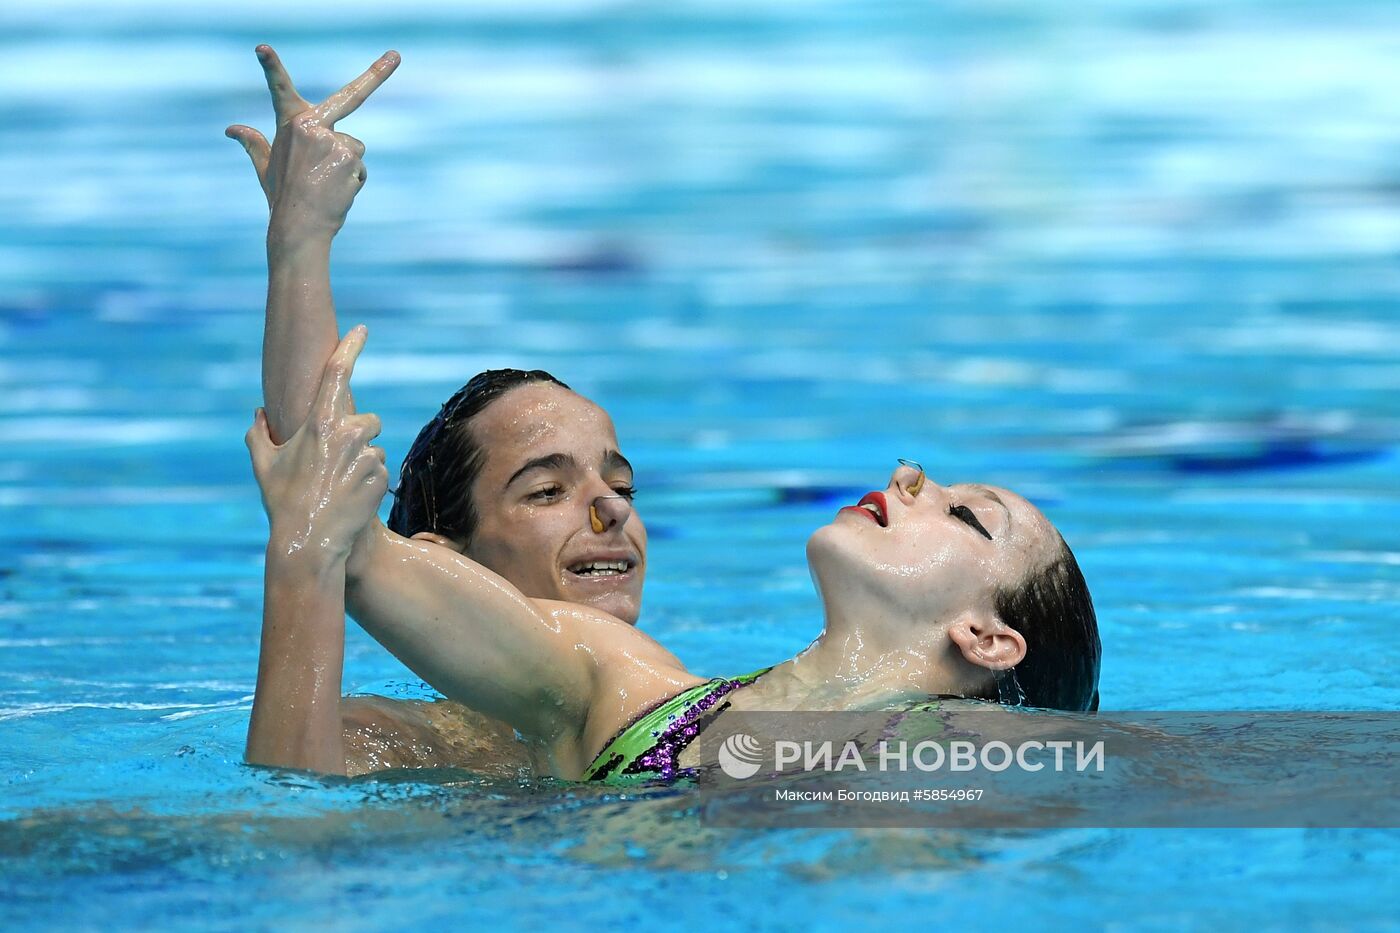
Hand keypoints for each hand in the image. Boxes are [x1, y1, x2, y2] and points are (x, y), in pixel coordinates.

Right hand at [226, 45, 399, 241]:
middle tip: (396, 55)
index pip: (280, 90)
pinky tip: (336, 191)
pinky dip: (353, 179)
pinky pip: (360, 167)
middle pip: (351, 97)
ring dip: (347, 165)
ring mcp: (333, 140)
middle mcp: (312, 126)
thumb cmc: (282, 197)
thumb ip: (253, 143)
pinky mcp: (349, 157)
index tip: (262, 48)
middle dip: (377, 73)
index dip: (271, 67)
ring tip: (326, 184)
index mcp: (291, 124)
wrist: (299, 226)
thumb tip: (230, 129)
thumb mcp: (265, 166)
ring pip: (354, 147)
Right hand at [246, 326, 387, 562]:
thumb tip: (259, 415)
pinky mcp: (382, 477)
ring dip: (361, 459)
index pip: (338, 374)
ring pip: (373, 447)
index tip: (361, 330)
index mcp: (321, 423)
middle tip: (334, 460)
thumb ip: (258, 434)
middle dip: (357, 432)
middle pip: (367, 419)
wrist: (309, 543)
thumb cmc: (281, 501)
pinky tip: (349, 497)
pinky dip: (368, 479)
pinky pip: (380, 469)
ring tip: (337, 486)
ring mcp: (369, 455)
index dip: (351, 348)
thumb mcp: (263, 464)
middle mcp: (350, 434)